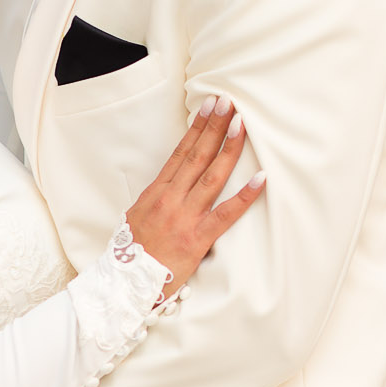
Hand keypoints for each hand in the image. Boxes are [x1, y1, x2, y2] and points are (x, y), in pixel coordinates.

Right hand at [123, 96, 265, 297]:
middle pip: (197, 156)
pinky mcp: (197, 238)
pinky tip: (261, 179)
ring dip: (228, 149)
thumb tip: (172, 181)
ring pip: (211, 177)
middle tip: (229, 103)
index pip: (181, 152)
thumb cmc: (132, 253)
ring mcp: (184, 217)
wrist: (124, 284)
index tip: (209, 106)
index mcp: (157, 191)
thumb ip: (157, 197)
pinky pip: (226, 214)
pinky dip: (245, 196)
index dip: (197, 128)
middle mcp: (171, 199)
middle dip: (214, 127)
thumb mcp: (137, 216)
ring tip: (241, 126)